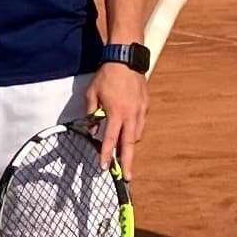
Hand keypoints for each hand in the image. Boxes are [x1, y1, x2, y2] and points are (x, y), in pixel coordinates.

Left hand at [89, 59, 148, 174]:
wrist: (126, 60)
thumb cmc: (107, 76)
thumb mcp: (92, 94)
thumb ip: (91, 113)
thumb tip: (91, 129)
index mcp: (116, 113)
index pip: (111, 139)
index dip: (106, 155)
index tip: (104, 167)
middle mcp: (131, 115)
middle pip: (130, 144)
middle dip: (128, 162)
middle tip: (128, 177)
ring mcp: (140, 111)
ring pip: (137, 135)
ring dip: (130, 146)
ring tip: (125, 155)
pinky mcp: (145, 106)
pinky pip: (140, 125)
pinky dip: (135, 131)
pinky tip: (129, 132)